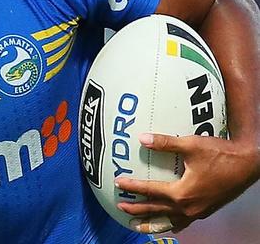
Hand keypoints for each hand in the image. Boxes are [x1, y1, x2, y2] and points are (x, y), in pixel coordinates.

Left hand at [114, 133, 259, 233]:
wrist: (248, 164)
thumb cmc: (221, 154)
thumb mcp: (191, 145)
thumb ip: (165, 143)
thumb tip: (142, 138)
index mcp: (182, 193)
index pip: (151, 191)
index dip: (133, 187)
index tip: (118, 183)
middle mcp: (189, 207)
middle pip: (157, 211)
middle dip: (138, 210)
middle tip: (121, 208)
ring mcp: (198, 211)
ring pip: (171, 222)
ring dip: (153, 223)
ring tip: (138, 226)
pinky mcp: (206, 210)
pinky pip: (184, 222)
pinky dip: (172, 224)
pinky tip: (169, 224)